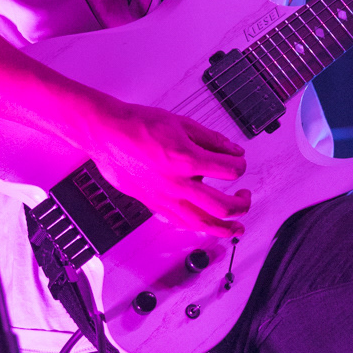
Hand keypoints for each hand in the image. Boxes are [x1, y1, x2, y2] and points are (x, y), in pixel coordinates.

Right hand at [84, 98, 249, 236]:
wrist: (107, 134)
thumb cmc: (138, 126)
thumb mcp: (181, 124)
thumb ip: (210, 139)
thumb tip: (232, 149)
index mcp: (186, 159)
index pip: (229, 171)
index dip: (240, 166)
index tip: (238, 162)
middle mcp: (177, 183)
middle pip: (222, 206)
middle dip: (241, 204)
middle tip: (244, 197)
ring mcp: (165, 198)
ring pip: (202, 224)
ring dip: (224, 228)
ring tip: (236, 227)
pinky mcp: (154, 205)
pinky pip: (181, 223)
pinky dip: (198, 226)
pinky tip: (206, 225)